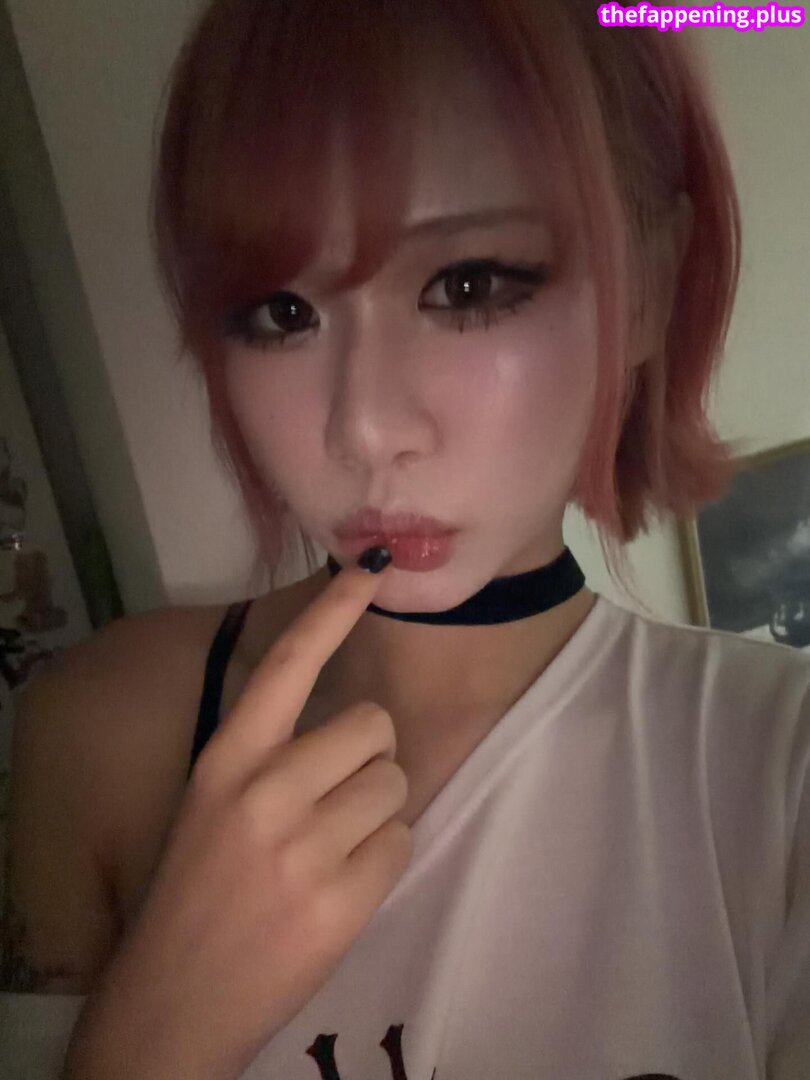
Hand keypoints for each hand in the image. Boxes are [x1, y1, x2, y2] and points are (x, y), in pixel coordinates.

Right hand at [63, 551, 410, 1079]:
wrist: (173, 999)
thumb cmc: (198, 890)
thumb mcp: (215, 805)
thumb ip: (274, 759)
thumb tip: (361, 723)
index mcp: (228, 759)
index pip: (289, 663)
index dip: (333, 610)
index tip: (370, 568)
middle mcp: (265, 790)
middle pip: (374, 727)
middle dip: (370, 759)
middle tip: (337, 800)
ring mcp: (303, 847)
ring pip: (395, 784)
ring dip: (379, 812)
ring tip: (335, 849)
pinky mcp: (339, 900)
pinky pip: (402, 842)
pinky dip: (383, 859)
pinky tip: (341, 887)